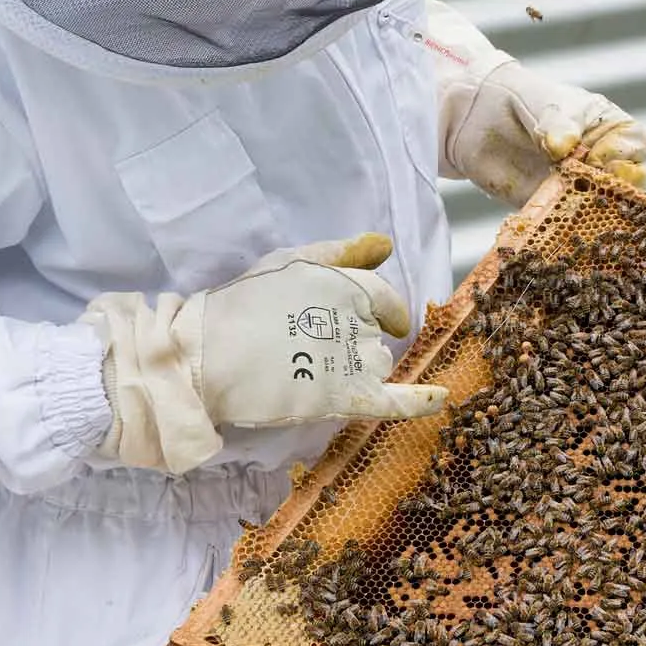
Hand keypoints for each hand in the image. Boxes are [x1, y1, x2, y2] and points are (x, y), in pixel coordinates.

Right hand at [82, 234, 448, 474]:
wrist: (204, 354)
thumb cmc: (238, 305)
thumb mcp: (287, 264)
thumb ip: (340, 254)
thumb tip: (385, 244)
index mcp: (344, 282)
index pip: (384, 300)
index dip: (385, 313)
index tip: (384, 322)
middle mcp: (357, 317)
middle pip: (378, 337)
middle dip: (356, 345)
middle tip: (313, 353)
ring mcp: (352, 357)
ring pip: (377, 366)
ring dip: (359, 371)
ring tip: (312, 373)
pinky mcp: (344, 395)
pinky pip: (395, 401)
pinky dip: (421, 401)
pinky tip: (441, 399)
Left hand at [424, 0, 645, 206]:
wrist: (482, 118)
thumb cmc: (525, 100)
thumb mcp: (548, 104)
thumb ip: (558, 124)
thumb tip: (562, 147)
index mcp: (613, 130)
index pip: (634, 147)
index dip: (621, 156)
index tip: (594, 158)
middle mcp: (605, 162)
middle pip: (628, 185)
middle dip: (613, 190)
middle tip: (588, 187)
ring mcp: (582, 188)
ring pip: (602, 209)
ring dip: (590, 212)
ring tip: (568, 207)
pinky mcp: (558, 210)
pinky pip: (570, 224)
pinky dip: (565, 228)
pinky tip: (553, 224)